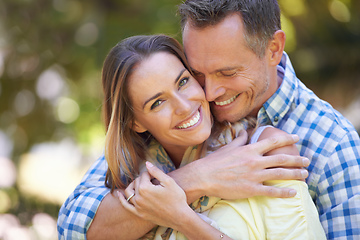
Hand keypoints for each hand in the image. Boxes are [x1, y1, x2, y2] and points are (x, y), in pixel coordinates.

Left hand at [118, 162, 191, 227]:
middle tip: (153, 181)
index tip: (158, 177)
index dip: (151, 173)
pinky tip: (118, 193)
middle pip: (137, 182)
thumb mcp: (169, 182)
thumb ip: (156, 171)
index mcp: (145, 188)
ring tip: (139, 184)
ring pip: (129, 192)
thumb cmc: (176, 198)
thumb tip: (147, 163)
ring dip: (133, 186)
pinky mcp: (139, 214)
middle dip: (144, 179)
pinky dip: (121, 199)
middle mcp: (139, 197)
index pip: (144, 175)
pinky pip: (126, 206)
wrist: (180, 217)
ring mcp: (138, 207)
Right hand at [190, 133, 308, 198]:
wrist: (204, 177)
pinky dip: (284, 192)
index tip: (297, 138)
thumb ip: (239, 139)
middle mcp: (255, 161)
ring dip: (295, 174)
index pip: (273, 141)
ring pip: (280, 174)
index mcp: (250, 149)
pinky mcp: (251, 189)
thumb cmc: (215, 161)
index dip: (287, 139)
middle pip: (281, 158)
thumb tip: (243, 131)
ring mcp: (254, 176)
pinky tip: (293, 192)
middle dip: (297, 159)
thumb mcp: (228, 147)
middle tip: (307, 160)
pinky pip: (272, 191)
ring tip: (305, 174)